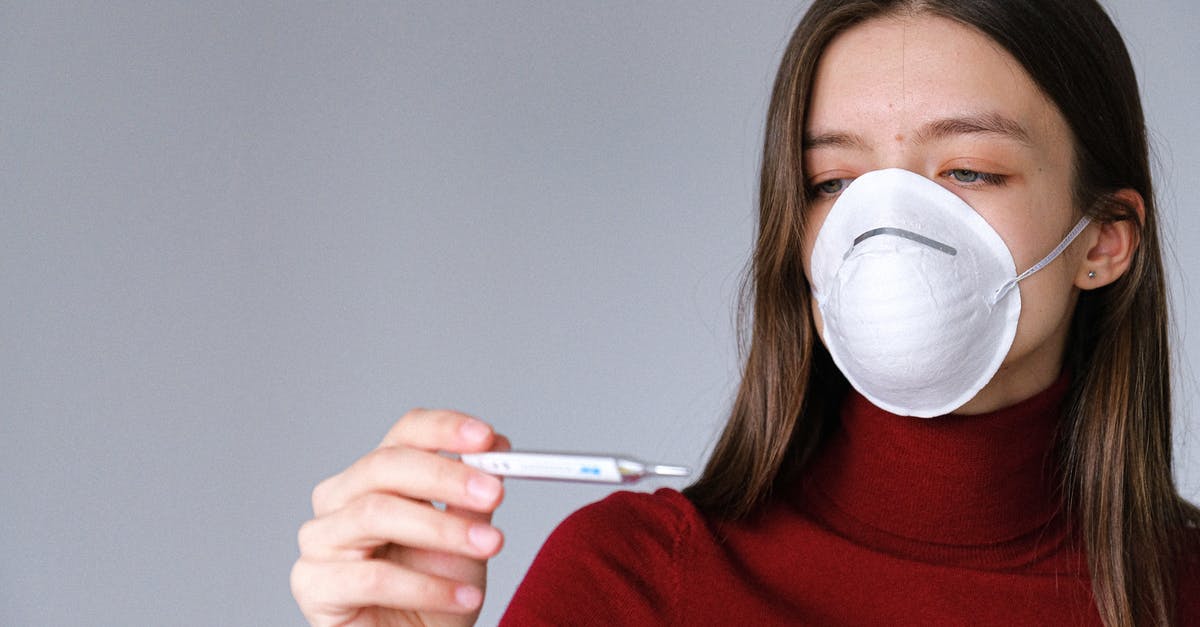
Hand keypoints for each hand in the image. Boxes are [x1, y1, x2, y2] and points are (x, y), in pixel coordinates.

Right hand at [291, 409, 508, 626]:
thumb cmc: (436, 594)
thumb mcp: (466, 538)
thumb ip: (474, 495)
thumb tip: (496, 446)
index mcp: (377, 476)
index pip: (404, 433)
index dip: (444, 429)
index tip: (487, 438)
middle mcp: (340, 498)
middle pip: (385, 464)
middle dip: (446, 476)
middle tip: (494, 492)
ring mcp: (321, 539)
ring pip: (376, 513)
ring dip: (442, 529)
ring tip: (490, 546)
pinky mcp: (313, 584)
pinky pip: (373, 577)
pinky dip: (427, 587)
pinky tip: (463, 597)